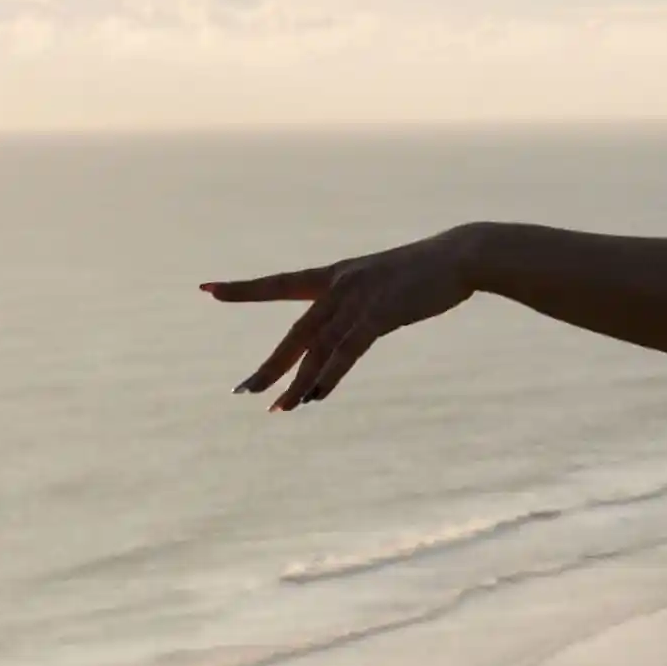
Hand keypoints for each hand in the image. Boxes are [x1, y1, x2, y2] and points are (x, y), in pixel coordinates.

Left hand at [205, 236, 474, 412]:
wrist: (460, 256)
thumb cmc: (425, 271)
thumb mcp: (384, 284)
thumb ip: (361, 307)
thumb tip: (350, 333)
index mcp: (335, 275)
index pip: (279, 283)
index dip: (243, 289)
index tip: (207, 289)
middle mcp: (339, 286)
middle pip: (295, 332)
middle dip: (270, 365)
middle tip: (242, 391)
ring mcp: (358, 300)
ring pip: (317, 349)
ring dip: (298, 383)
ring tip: (278, 409)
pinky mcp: (379, 315)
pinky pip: (347, 352)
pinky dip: (329, 375)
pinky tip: (315, 396)